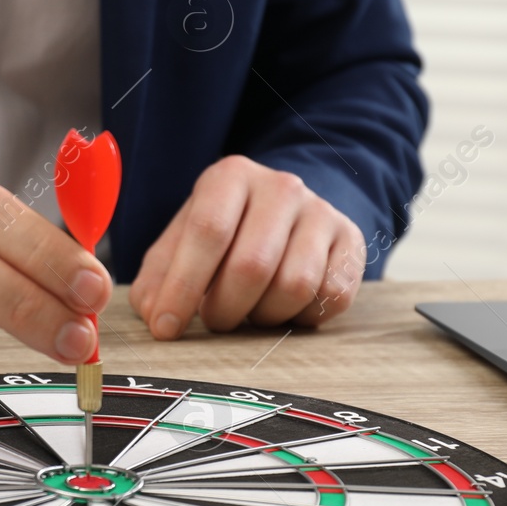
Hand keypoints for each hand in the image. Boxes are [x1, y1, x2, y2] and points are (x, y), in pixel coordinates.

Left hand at [129, 155, 365, 336]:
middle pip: (251, 265)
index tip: (166, 328)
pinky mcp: (352, 242)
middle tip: (215, 319)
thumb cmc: (225, 233)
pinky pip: (331, 297)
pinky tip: (285, 307)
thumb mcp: (183, 242)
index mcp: (231, 177)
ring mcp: (322, 212)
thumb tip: (155, 315)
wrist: (287, 215)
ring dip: (264, 315)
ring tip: (250, 309)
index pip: (207, 232)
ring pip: (295, 286)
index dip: (183, 287)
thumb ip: (160, 276)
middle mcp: (281, 187)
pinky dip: (303, 316)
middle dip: (225, 308)